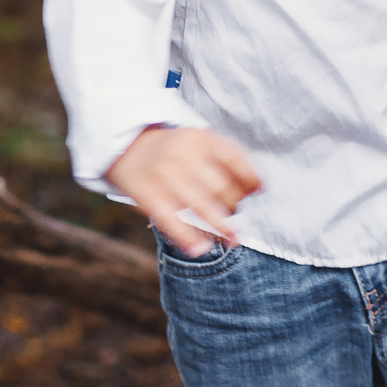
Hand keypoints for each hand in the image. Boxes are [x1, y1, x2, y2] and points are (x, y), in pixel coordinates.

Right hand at [107, 125, 262, 256]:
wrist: (127, 146)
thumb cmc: (176, 149)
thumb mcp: (200, 141)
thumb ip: (228, 157)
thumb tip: (259, 187)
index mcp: (201, 138)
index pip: (234, 159)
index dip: (251, 178)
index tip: (259, 192)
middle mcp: (183, 154)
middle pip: (220, 187)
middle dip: (234, 206)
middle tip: (235, 216)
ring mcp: (164, 175)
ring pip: (200, 206)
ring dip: (221, 227)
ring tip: (233, 241)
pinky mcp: (147, 195)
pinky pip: (171, 220)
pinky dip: (187, 237)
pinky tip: (200, 249)